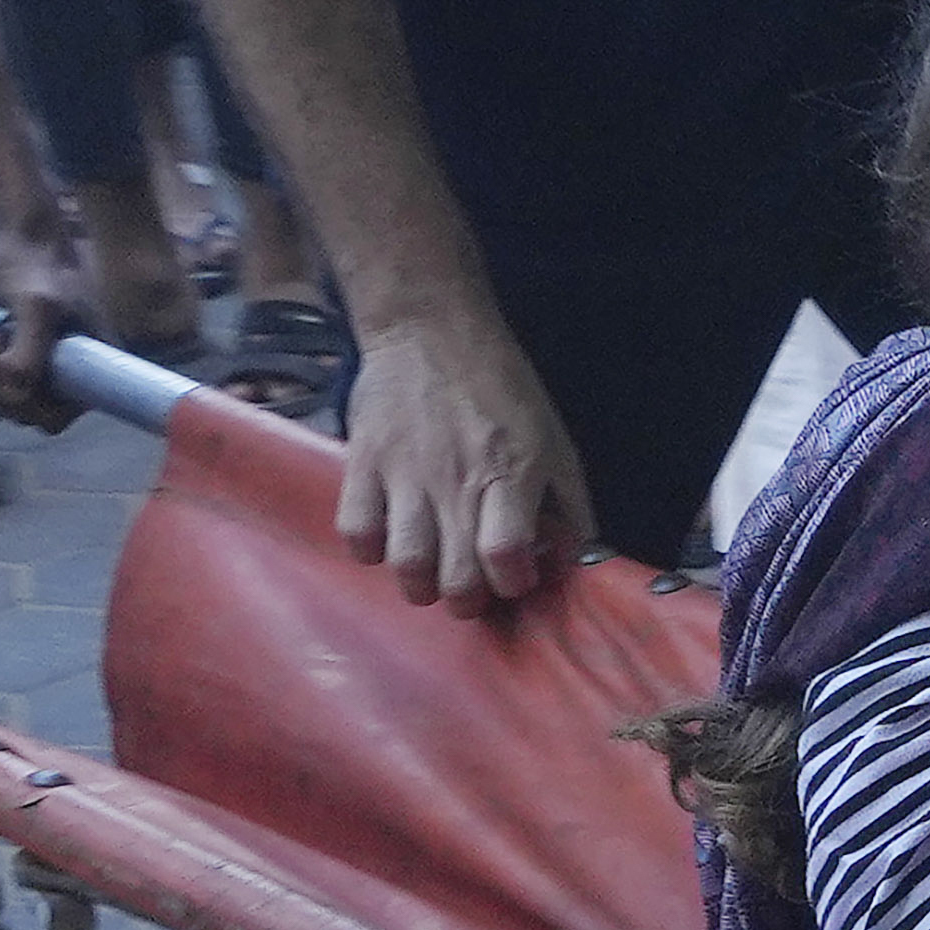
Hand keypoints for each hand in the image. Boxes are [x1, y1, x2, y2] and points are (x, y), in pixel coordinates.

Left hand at [0, 203, 100, 420]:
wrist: (21, 236)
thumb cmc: (38, 267)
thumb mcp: (38, 309)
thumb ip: (28, 354)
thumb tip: (14, 398)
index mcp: (88, 368)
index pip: (55, 416)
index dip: (24, 404)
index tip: (2, 367)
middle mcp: (65, 375)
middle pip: (19, 408)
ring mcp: (36, 367)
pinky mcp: (10, 356)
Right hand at [336, 303, 592, 606]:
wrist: (431, 329)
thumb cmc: (502, 387)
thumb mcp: (555, 438)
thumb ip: (570, 501)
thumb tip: (574, 557)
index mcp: (511, 473)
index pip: (506, 554)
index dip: (512, 583)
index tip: (514, 578)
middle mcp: (457, 481)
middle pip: (455, 576)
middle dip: (467, 600)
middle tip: (470, 588)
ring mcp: (405, 475)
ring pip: (405, 563)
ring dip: (419, 584)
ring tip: (429, 572)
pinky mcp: (363, 464)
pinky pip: (356, 532)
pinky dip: (369, 550)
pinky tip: (387, 538)